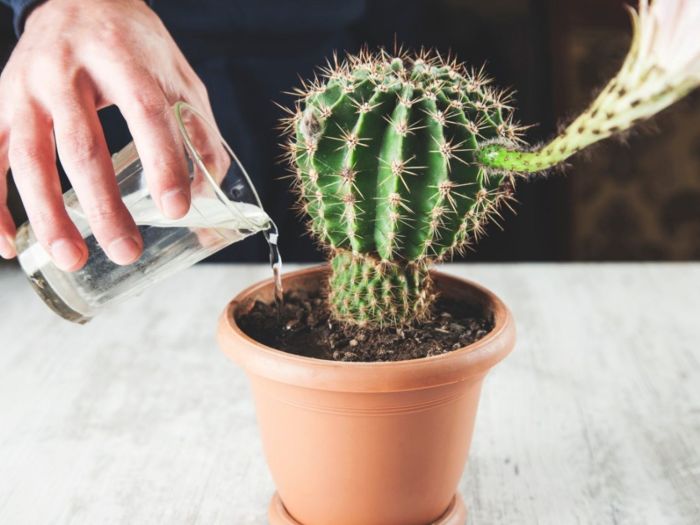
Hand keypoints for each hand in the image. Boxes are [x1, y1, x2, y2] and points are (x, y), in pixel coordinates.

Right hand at [0, 0, 214, 269]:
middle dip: (103, 205)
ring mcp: (25, 86)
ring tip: (72, 258)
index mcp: (122, 57)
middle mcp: (66, 70)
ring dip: (48, 213)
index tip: (177, 209)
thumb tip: (205, 193)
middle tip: (125, 250)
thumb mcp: (180, 77)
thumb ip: (199, 131)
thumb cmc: (136, 46)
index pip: (145, 112)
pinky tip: (8, 245)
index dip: (162, 162)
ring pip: (29, 156)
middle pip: (82, 144)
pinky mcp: (0, 102)